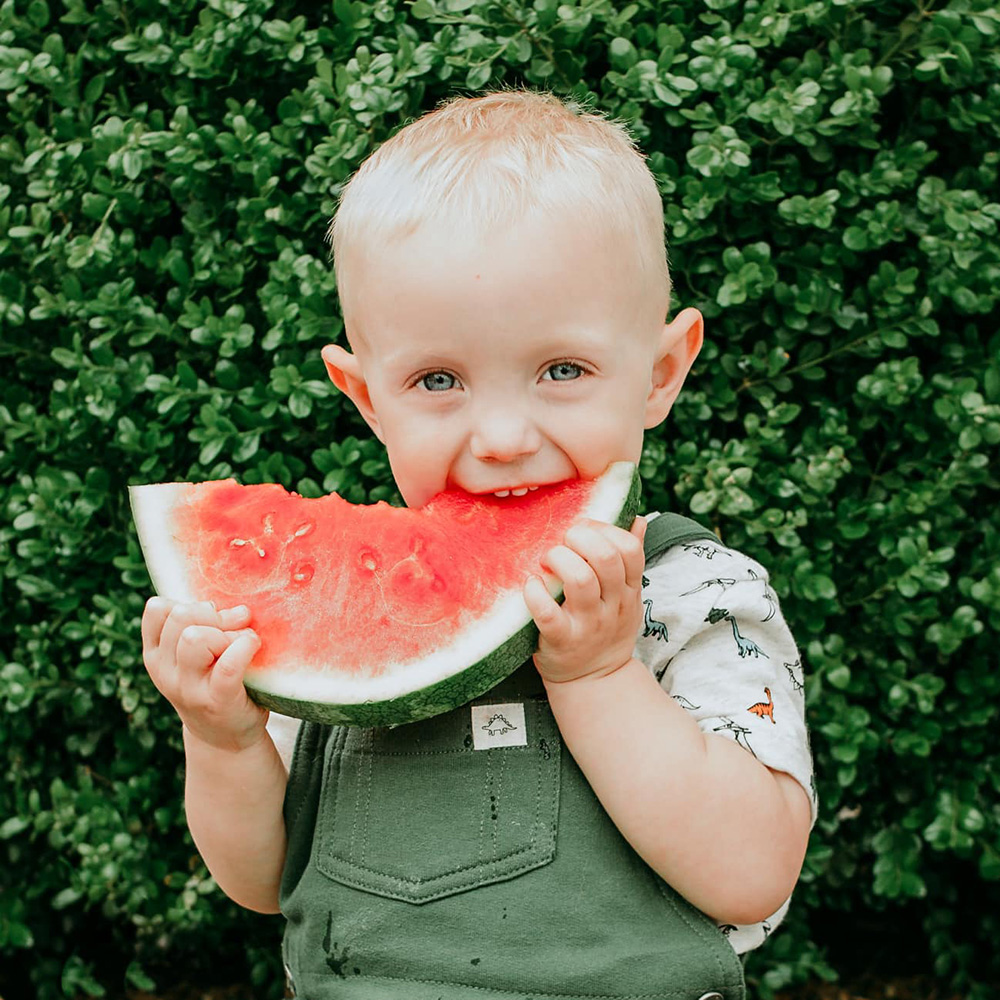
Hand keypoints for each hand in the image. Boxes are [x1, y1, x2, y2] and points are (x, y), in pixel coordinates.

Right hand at [141, 598, 267, 751]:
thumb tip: (238, 609)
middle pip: (180, 617)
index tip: (210, 618)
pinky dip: (245, 647)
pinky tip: (254, 647)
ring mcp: (188, 688)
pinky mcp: (218, 700)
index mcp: (156, 655)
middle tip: (232, 629)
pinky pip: (228, 664)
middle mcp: (165, 671)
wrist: (225, 736)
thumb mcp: (194, 655)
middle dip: (212, 615)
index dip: (188, 603)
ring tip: (241, 643)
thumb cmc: (214, 683)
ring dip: (227, 633)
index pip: (158, 608)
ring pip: (195, 637)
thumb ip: (204, 625)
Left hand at [523, 515, 646, 684]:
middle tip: (562, 541)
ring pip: (580, 579)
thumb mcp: (627, 596)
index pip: (629, 548)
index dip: (606, 530)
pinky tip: (531, 584)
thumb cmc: (606, 629)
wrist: (595, 682)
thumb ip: (630, 559)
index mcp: (628, 590)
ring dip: (558, 559)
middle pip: (606, 558)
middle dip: (580, 538)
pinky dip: (535, 593)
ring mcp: (588, 624)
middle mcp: (612, 605)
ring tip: (546, 560)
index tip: (585, 530)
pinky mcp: (561, 641)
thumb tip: (637, 519)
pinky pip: (547, 613)